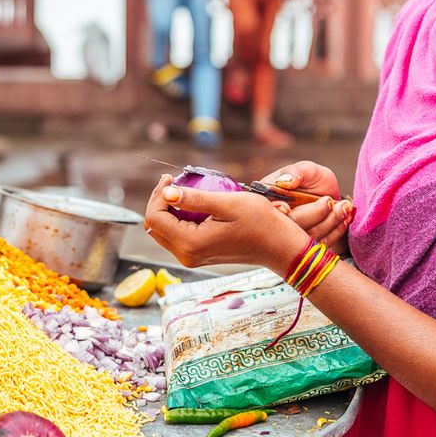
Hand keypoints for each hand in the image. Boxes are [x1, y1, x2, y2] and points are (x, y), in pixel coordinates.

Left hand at [143, 174, 306, 271]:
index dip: (157, 195)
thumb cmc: (261, 223)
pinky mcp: (199, 255)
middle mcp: (187, 255)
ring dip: (167, 209)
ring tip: (181, 189)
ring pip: (163, 231)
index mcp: (191, 243)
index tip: (171, 178)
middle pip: (155, 226)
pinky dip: (178, 218)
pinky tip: (191, 203)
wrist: (280, 247)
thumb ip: (195, 199)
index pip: (155, 218)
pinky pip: (177, 235)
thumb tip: (166, 193)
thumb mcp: (229, 203)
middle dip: (159, 201)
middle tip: (173, 181)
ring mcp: (192, 258)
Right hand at [260, 161, 352, 255]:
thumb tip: (286, 181)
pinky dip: (336, 232)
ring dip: (330, 222)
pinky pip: (320, 246)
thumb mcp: (307, 170)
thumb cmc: (314, 180)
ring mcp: (291, 239)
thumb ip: (297, 172)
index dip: (280, 212)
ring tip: (344, 207)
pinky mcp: (306, 249)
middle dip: (315, 214)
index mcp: (268, 201)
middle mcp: (276, 223)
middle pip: (290, 226)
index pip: (267, 211)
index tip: (296, 204)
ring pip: (307, 238)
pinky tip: (345, 219)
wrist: (327, 195)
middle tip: (330, 200)